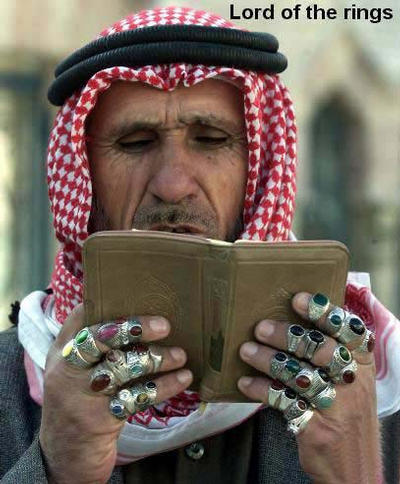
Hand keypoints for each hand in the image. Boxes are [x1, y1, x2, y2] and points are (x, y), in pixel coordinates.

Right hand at [39, 305, 192, 483]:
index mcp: (61, 352)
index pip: (80, 318)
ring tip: (180, 355)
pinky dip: (165, 386)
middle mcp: (66, 370)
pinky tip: (183, 379)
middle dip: (135, 327)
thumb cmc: (78, 403)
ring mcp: (81, 394)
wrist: (64, 456)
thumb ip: (93, 348)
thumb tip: (137, 318)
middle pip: (101, 338)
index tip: (135, 294)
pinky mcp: (99, 419)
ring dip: (158, 358)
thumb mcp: (74, 372)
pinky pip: (138, 396)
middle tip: (165, 325)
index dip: (106, 303)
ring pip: (123, 366)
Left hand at [237, 292, 379, 483]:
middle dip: (287, 335)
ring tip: (246, 350)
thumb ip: (332, 355)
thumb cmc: (347, 415)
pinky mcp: (318, 428)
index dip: (324, 312)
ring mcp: (337, 407)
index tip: (298, 299)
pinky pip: (285, 402)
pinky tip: (245, 383)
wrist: (356, 468)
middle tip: (261, 327)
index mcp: (362, 365)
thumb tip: (295, 321)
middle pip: (321, 350)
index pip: (349, 332)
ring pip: (300, 374)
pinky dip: (262, 390)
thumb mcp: (352, 383)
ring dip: (268, 360)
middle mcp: (353, 383)